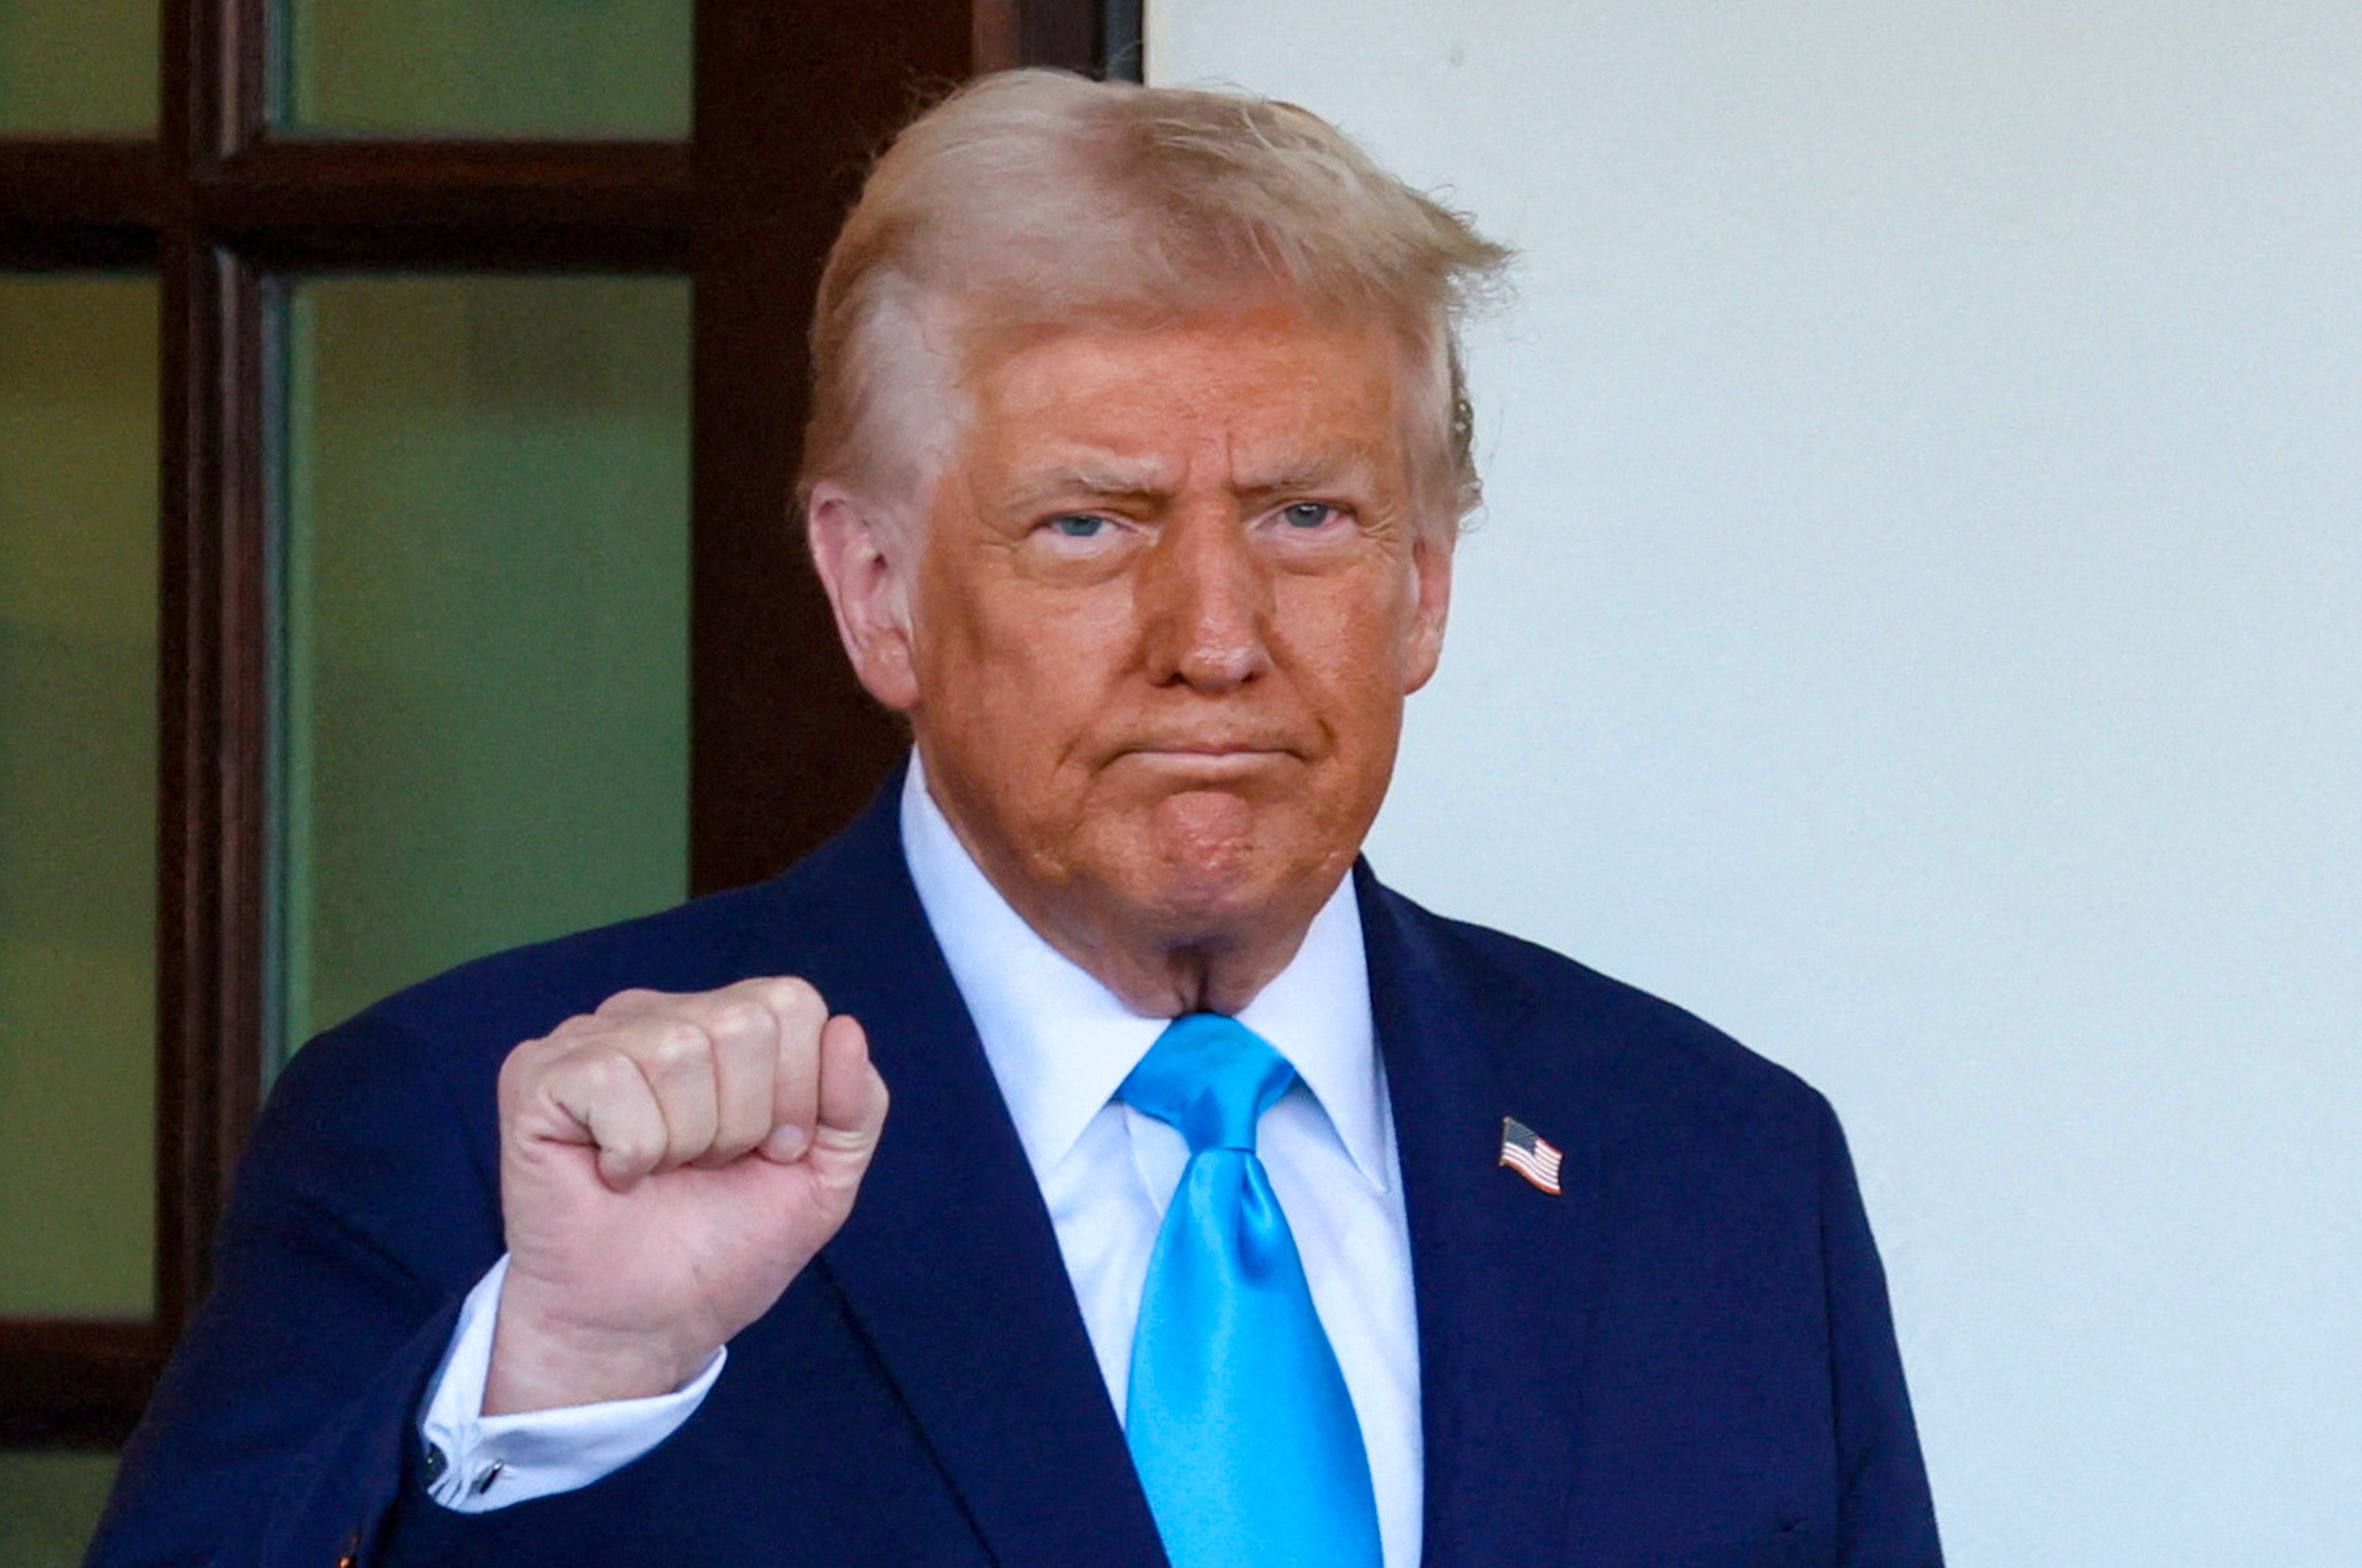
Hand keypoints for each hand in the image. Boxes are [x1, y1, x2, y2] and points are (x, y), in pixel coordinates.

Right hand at [484, 977, 888, 1413]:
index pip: (792, 1002)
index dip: (797, 1094)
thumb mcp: (821, 1177)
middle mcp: (655, 1014)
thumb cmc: (722, 1248)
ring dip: (685, 1141)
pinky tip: (613, 1174)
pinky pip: (612, 1081)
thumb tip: (847, 1028)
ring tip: (659, 1173)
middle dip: (743, 1122)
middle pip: (744, 1023)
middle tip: (705, 1169)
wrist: (643, 1325)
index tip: (768, 1154)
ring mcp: (589, 1038)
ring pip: (679, 1050)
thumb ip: (856, 1104)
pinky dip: (630, 1150)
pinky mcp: (536, 1075)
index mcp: (723, 1022)